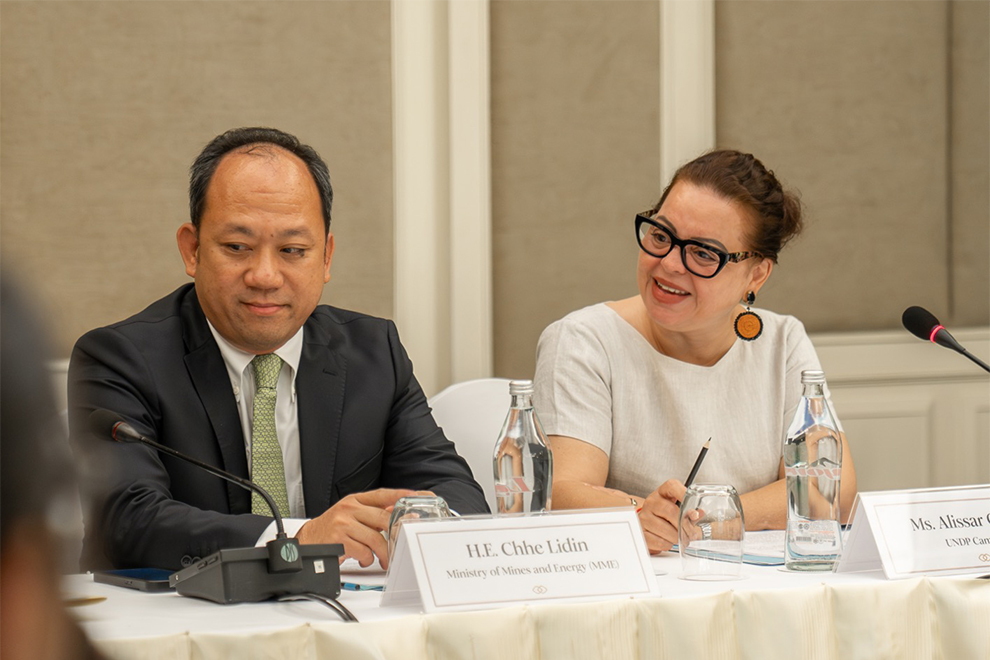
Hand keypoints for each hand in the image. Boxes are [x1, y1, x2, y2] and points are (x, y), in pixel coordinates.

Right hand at [295, 488, 414, 569]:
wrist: (307, 541)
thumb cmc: (333, 529)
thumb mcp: (351, 515)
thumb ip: (371, 514)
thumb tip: (396, 515)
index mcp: (355, 500)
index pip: (382, 495)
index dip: (401, 495)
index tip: (418, 496)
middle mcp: (349, 509)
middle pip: (383, 518)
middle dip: (395, 533)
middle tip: (401, 542)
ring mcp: (343, 523)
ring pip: (375, 538)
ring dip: (382, 553)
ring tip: (382, 559)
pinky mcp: (339, 540)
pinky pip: (364, 552)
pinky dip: (367, 559)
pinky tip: (364, 558)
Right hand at [637, 479, 696, 553]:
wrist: (647, 524)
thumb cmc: (665, 516)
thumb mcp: (678, 510)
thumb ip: (690, 512)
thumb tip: (699, 513)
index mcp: (662, 493)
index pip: (672, 486)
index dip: (683, 494)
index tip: (693, 508)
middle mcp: (651, 502)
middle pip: (671, 511)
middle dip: (685, 526)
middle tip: (691, 534)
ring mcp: (644, 516)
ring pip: (666, 529)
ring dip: (677, 538)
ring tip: (678, 537)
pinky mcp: (641, 531)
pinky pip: (659, 541)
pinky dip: (667, 544)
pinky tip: (667, 540)